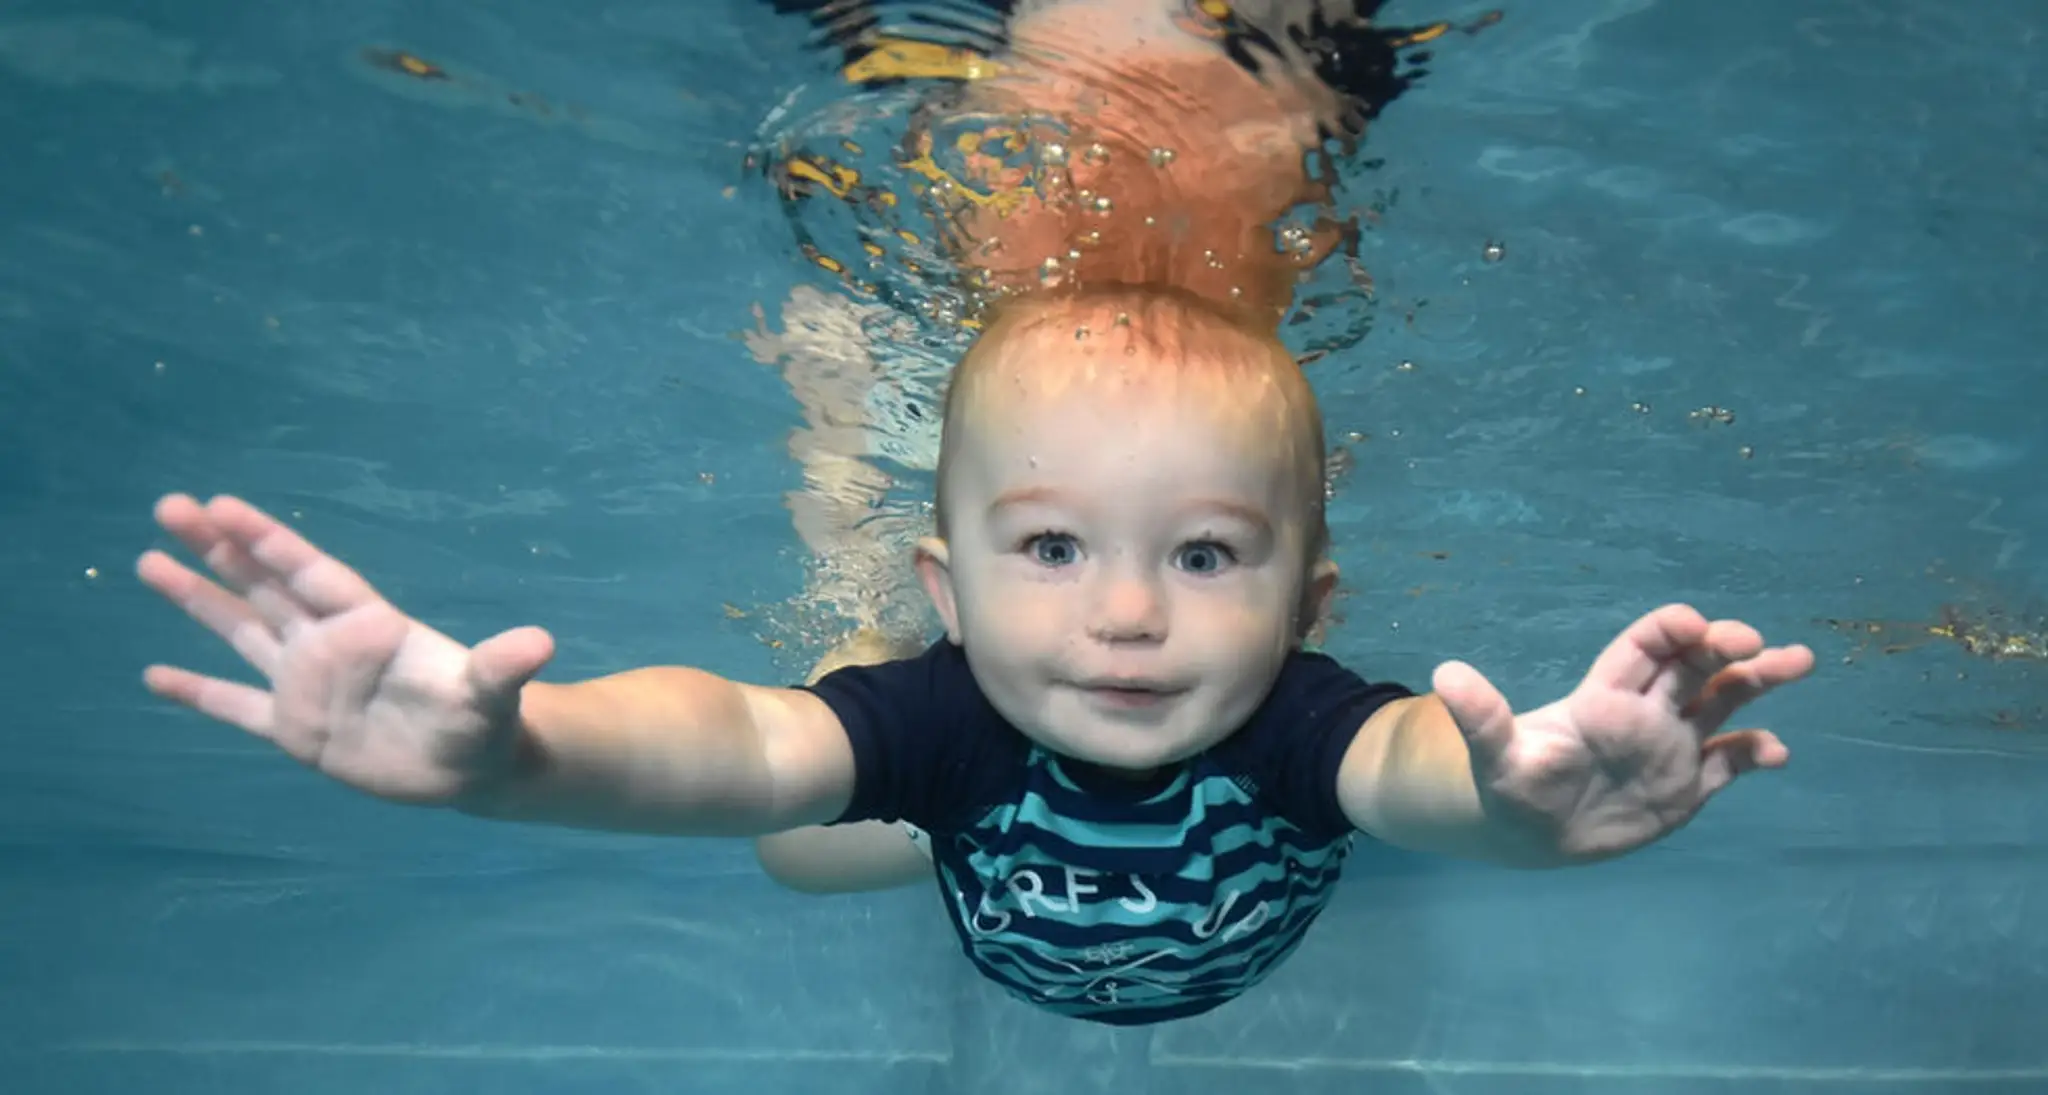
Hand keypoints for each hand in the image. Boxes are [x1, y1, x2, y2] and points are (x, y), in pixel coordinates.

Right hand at [137, 493, 555, 806]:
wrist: (472, 768)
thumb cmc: (483, 722)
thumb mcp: (491, 693)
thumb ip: (501, 666)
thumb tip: (540, 642)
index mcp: (369, 626)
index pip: (309, 573)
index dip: (268, 541)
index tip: (220, 505)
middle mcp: (329, 645)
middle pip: (265, 586)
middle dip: (219, 548)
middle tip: (170, 506)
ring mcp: (307, 684)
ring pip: (242, 631)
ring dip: (199, 599)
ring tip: (149, 560)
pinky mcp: (295, 730)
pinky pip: (236, 705)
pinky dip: (197, 693)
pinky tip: (153, 677)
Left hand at [1431, 604, 1813, 861]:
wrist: (1532, 835)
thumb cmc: (1513, 789)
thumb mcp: (1496, 759)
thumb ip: (1482, 718)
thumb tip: (1445, 675)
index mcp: (1605, 698)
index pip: (1643, 650)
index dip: (1668, 631)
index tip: (1694, 624)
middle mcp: (1646, 713)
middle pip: (1693, 667)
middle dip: (1724, 648)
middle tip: (1754, 642)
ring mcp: (1671, 747)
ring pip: (1724, 702)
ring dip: (1759, 681)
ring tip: (1800, 660)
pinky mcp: (1687, 785)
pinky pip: (1728, 762)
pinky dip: (1753, 754)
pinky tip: (1777, 753)